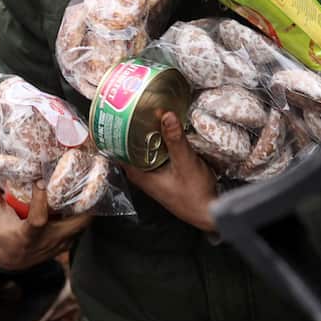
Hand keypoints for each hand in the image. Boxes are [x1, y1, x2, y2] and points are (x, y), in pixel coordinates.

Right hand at [0, 157, 91, 271]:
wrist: (7, 261)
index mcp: (26, 236)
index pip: (39, 219)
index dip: (41, 200)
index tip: (39, 181)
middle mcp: (46, 242)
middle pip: (74, 224)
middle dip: (81, 203)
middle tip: (82, 178)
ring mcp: (59, 245)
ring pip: (81, 226)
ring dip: (85, 207)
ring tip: (86, 184)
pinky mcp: (65, 246)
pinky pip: (80, 229)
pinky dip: (82, 214)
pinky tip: (82, 197)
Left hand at [121, 111, 217, 232]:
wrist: (210, 212)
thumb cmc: (195, 195)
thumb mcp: (185, 163)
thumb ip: (175, 139)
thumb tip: (166, 115)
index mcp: (140, 175)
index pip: (115, 152)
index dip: (110, 134)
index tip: (110, 116)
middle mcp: (143, 176)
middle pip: (127, 148)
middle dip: (127, 129)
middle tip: (127, 108)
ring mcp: (154, 175)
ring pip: (142, 150)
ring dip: (143, 135)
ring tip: (144, 113)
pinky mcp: (165, 174)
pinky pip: (155, 153)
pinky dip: (156, 142)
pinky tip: (163, 131)